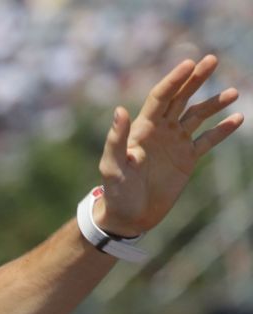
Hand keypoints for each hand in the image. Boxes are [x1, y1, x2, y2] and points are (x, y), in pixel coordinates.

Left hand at [95, 53, 241, 236]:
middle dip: (196, 79)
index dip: (174, 80)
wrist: (129, 216)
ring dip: (214, 103)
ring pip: (198, 116)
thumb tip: (120, 110)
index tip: (190, 63)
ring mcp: (176, 143)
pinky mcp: (187, 159)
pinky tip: (238, 119)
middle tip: (212, 60)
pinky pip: (208, 140)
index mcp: (142, 129)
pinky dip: (222, 130)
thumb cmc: (115, 192)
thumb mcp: (112, 166)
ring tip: (233, 92)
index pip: (161, 97)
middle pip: (181, 98)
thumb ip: (116, 139)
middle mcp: (161, 131)